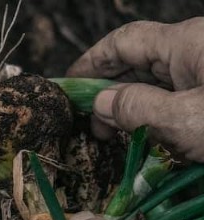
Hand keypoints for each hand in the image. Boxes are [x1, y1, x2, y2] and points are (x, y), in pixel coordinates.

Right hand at [66, 18, 203, 161]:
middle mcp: (195, 51)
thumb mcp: (185, 120)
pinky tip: (148, 137)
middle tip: (91, 126)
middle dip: (109, 92)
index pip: (123, 42)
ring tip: (116, 136)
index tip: (68, 87)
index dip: (91, 63)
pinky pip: (178, 98)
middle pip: (139, 63)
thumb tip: (100, 103)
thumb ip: (137, 109)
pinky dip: (157, 116)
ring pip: (158, 83)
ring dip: (132, 109)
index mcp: (185, 43)